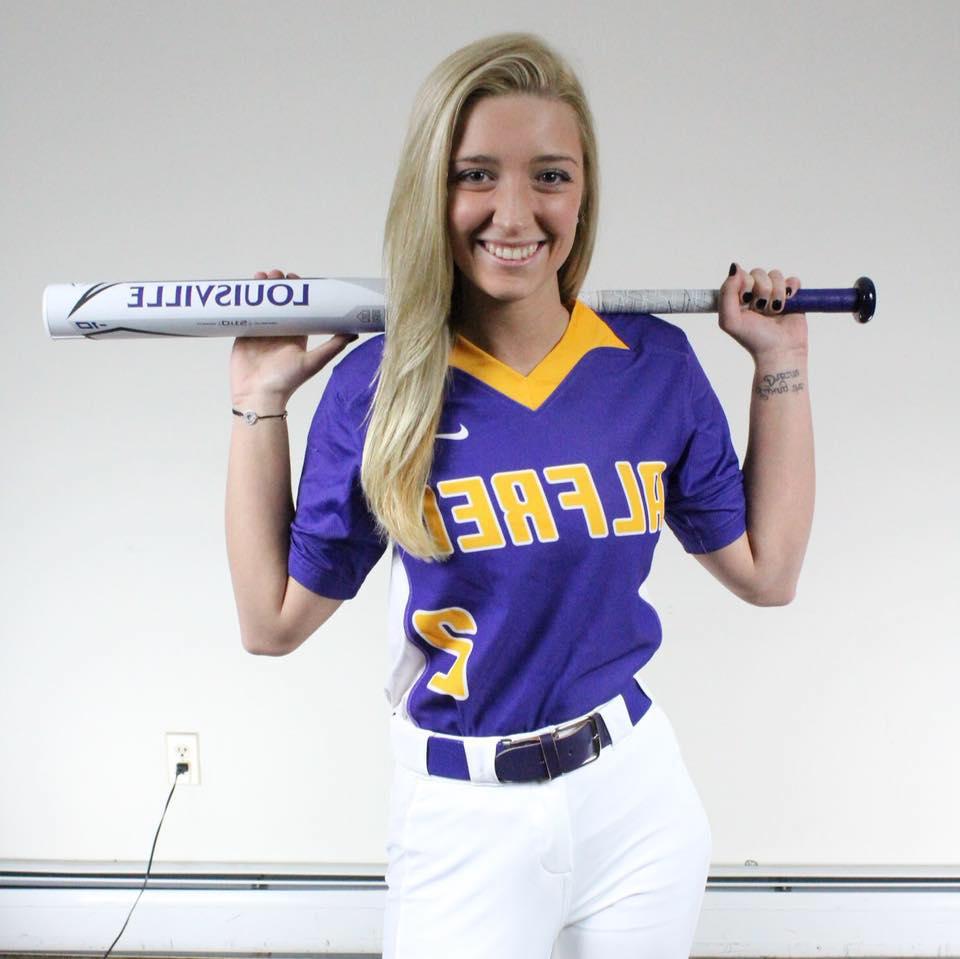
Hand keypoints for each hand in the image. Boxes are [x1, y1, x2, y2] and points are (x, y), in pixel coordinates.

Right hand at [229, 269, 356, 404]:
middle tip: (275, 276)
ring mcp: (261, 332)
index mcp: (297, 335)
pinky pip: (244, 313)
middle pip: (278, 302)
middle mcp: (280, 331)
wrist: (258, 396)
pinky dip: (244, 300)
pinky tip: (244, 289)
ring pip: (261, 304)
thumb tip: (355, 333)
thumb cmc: (286, 381)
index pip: (298, 307)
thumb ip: (332, 346)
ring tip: (260, 277)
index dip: (296, 291)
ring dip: (260, 289)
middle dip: (276, 286)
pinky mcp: (244, 334)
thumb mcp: (313, 362)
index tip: (294, 279)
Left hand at [719, 263, 807, 361]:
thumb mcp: (729, 320)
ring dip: (776, 293)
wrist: (780, 351)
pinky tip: (788, 304)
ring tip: (774, 311)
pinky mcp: (791, 297)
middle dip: (761, 291)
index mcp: (738, 298)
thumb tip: (735, 267)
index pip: (740, 275)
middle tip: (761, 310)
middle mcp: (755, 294)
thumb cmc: (753, 339)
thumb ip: (726, 293)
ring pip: (775, 275)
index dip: (745, 283)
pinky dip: (791, 289)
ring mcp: (773, 294)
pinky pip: (792, 280)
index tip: (746, 300)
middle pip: (758, 273)